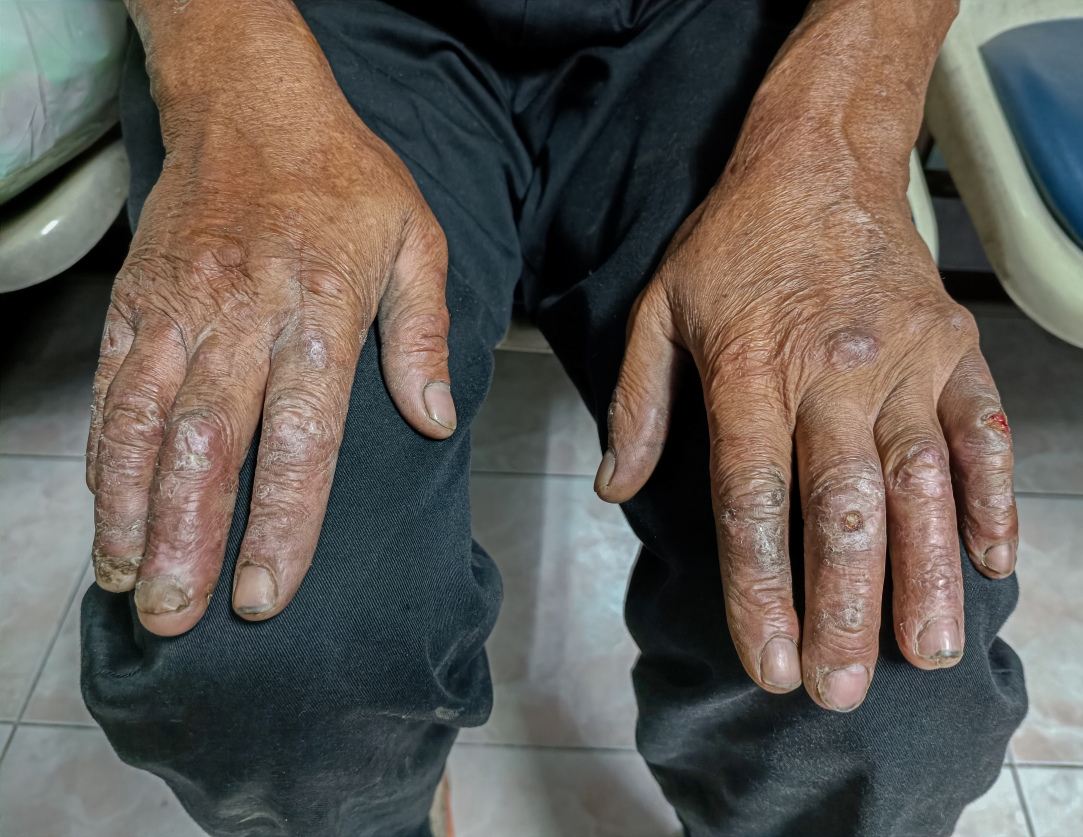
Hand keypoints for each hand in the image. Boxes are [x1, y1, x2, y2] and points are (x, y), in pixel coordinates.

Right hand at [87, 18, 453, 635]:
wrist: (252, 104)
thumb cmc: (347, 180)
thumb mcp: (417, 243)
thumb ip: (425, 337)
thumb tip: (434, 422)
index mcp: (321, 314)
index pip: (302, 440)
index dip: (282, 524)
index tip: (264, 595)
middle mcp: (241, 319)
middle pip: (210, 445)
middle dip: (188, 538)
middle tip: (174, 617)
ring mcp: (179, 310)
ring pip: (146, 424)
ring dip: (132, 509)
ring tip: (129, 581)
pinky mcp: (136, 301)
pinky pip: (113, 387)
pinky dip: (105, 453)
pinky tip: (104, 507)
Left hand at [596, 134, 1016, 711]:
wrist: (818, 161)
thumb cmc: (731, 243)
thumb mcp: (657, 309)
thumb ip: (635, 404)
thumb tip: (613, 489)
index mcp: (750, 369)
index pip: (752, 498)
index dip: (759, 588)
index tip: (766, 662)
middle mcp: (832, 370)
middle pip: (840, 506)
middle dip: (841, 606)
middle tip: (840, 688)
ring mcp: (904, 360)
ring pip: (919, 482)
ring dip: (924, 573)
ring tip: (924, 653)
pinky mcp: (952, 348)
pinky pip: (979, 431)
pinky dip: (990, 497)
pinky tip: (992, 561)